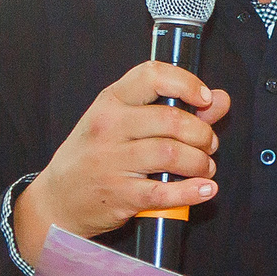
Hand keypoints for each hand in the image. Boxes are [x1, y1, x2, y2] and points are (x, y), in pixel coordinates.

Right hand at [13, 60, 229, 263]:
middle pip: (172, 120)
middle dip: (202, 133)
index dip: (186, 83)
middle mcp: (109, 127)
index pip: (152, 75)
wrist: (58, 199)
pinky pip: (165, 192)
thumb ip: (173, 109)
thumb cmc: (95, 156)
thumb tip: (219, 100)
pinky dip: (193, 191)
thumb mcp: (123, 124)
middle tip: (208, 144)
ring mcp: (112, 161)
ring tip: (204, 167)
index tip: (205, 98)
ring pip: (172, 154)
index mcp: (111, 101)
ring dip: (200, 162)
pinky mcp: (120, 194)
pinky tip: (205, 189)